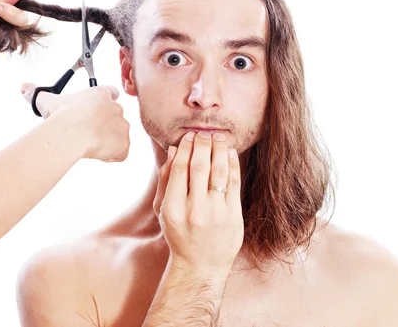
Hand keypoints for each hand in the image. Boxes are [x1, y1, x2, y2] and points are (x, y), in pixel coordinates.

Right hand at [22, 83, 129, 161]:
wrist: (70, 133)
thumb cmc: (60, 116)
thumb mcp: (47, 101)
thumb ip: (36, 93)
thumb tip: (25, 88)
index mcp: (101, 94)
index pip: (112, 93)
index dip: (104, 105)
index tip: (95, 113)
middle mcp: (116, 108)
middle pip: (115, 117)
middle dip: (104, 126)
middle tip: (87, 133)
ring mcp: (122, 126)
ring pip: (119, 136)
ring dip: (108, 142)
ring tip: (89, 145)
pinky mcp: (124, 144)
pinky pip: (121, 153)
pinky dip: (112, 157)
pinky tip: (96, 155)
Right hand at [154, 131, 243, 274]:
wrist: (201, 265)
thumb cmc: (179, 234)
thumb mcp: (163, 210)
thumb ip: (165, 180)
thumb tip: (172, 150)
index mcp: (173, 208)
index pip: (180, 169)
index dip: (185, 148)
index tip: (188, 136)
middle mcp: (194, 210)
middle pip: (199, 167)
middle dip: (202, 144)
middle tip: (204, 132)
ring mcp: (216, 214)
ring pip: (218, 172)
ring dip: (219, 150)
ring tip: (218, 137)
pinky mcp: (233, 216)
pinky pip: (233, 183)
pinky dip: (232, 164)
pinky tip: (229, 153)